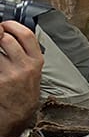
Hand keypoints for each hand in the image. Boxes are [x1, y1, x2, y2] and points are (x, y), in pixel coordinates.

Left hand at [0, 21, 43, 136]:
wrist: (18, 111)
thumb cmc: (25, 90)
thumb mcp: (34, 69)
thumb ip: (25, 51)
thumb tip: (8, 32)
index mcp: (36, 61)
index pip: (25, 34)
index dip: (11, 25)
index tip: (4, 25)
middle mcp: (25, 67)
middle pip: (6, 38)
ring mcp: (10, 74)